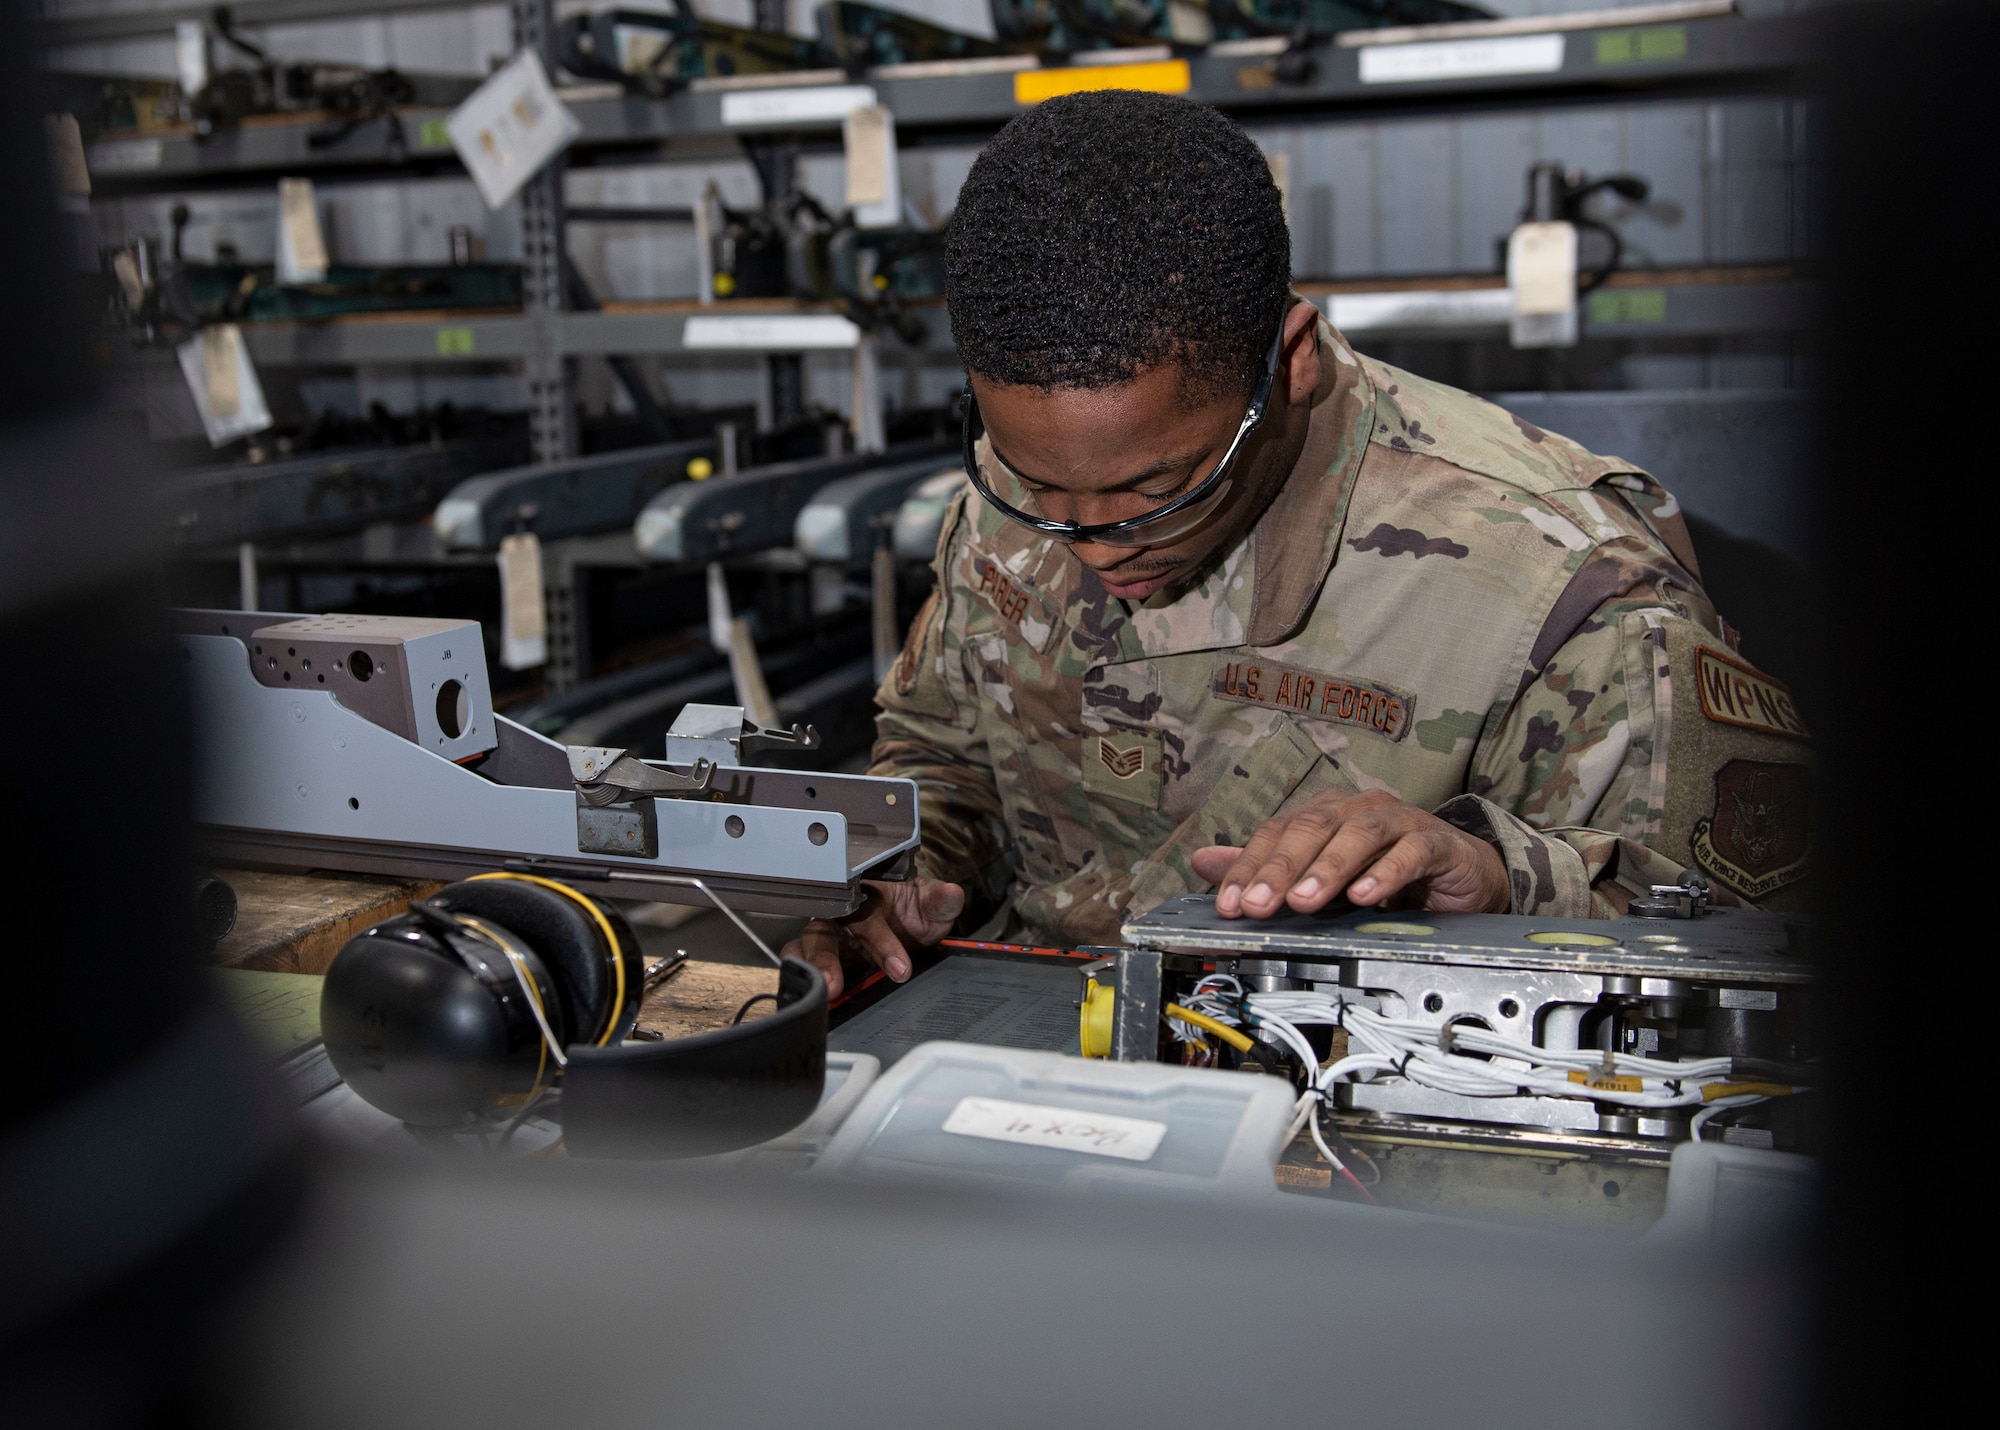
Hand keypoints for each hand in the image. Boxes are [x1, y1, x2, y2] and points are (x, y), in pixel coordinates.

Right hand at [781, 877, 963, 999]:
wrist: (906, 923)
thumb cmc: (911, 911)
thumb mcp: (930, 906)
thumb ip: (940, 901)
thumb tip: (952, 894)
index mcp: (865, 897)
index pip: (867, 917)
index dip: (881, 942)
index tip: (901, 970)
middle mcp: (838, 917)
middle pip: (822, 932)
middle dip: (825, 959)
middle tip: (834, 986)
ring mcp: (826, 940)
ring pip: (804, 949)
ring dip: (810, 971)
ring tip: (822, 994)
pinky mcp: (821, 962)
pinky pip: (800, 967)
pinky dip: (801, 981)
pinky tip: (812, 1000)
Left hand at [1189, 789, 1509, 918]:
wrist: (1460, 874)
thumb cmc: (1387, 869)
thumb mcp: (1321, 874)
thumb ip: (1266, 867)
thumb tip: (1202, 861)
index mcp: (1325, 813)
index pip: (1277, 833)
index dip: (1249, 867)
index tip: (1229, 904)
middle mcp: (1357, 808)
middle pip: (1311, 830)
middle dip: (1280, 869)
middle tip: (1259, 905)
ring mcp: (1398, 820)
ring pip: (1357, 835)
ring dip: (1327, 869)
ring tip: (1304, 901)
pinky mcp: (1435, 841)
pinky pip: (1409, 852)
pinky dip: (1385, 873)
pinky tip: (1366, 895)